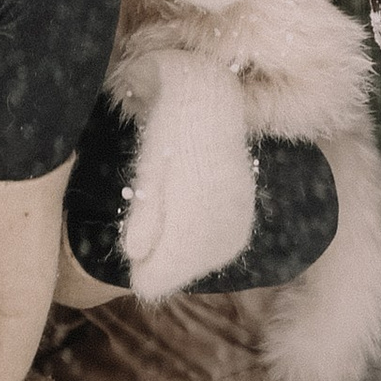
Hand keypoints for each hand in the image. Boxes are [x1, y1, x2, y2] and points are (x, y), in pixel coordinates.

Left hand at [118, 50, 257, 296]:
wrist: (209, 98)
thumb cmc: (169, 130)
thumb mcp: (148, 171)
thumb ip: (144, 216)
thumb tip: (133, 255)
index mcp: (196, 209)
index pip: (173, 263)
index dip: (152, 276)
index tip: (136, 283)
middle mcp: (224, 217)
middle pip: (193, 263)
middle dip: (168, 270)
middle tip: (144, 274)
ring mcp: (239, 213)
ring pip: (211, 255)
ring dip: (187, 262)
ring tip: (163, 260)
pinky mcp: (246, 207)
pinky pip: (227, 243)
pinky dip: (206, 250)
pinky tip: (191, 246)